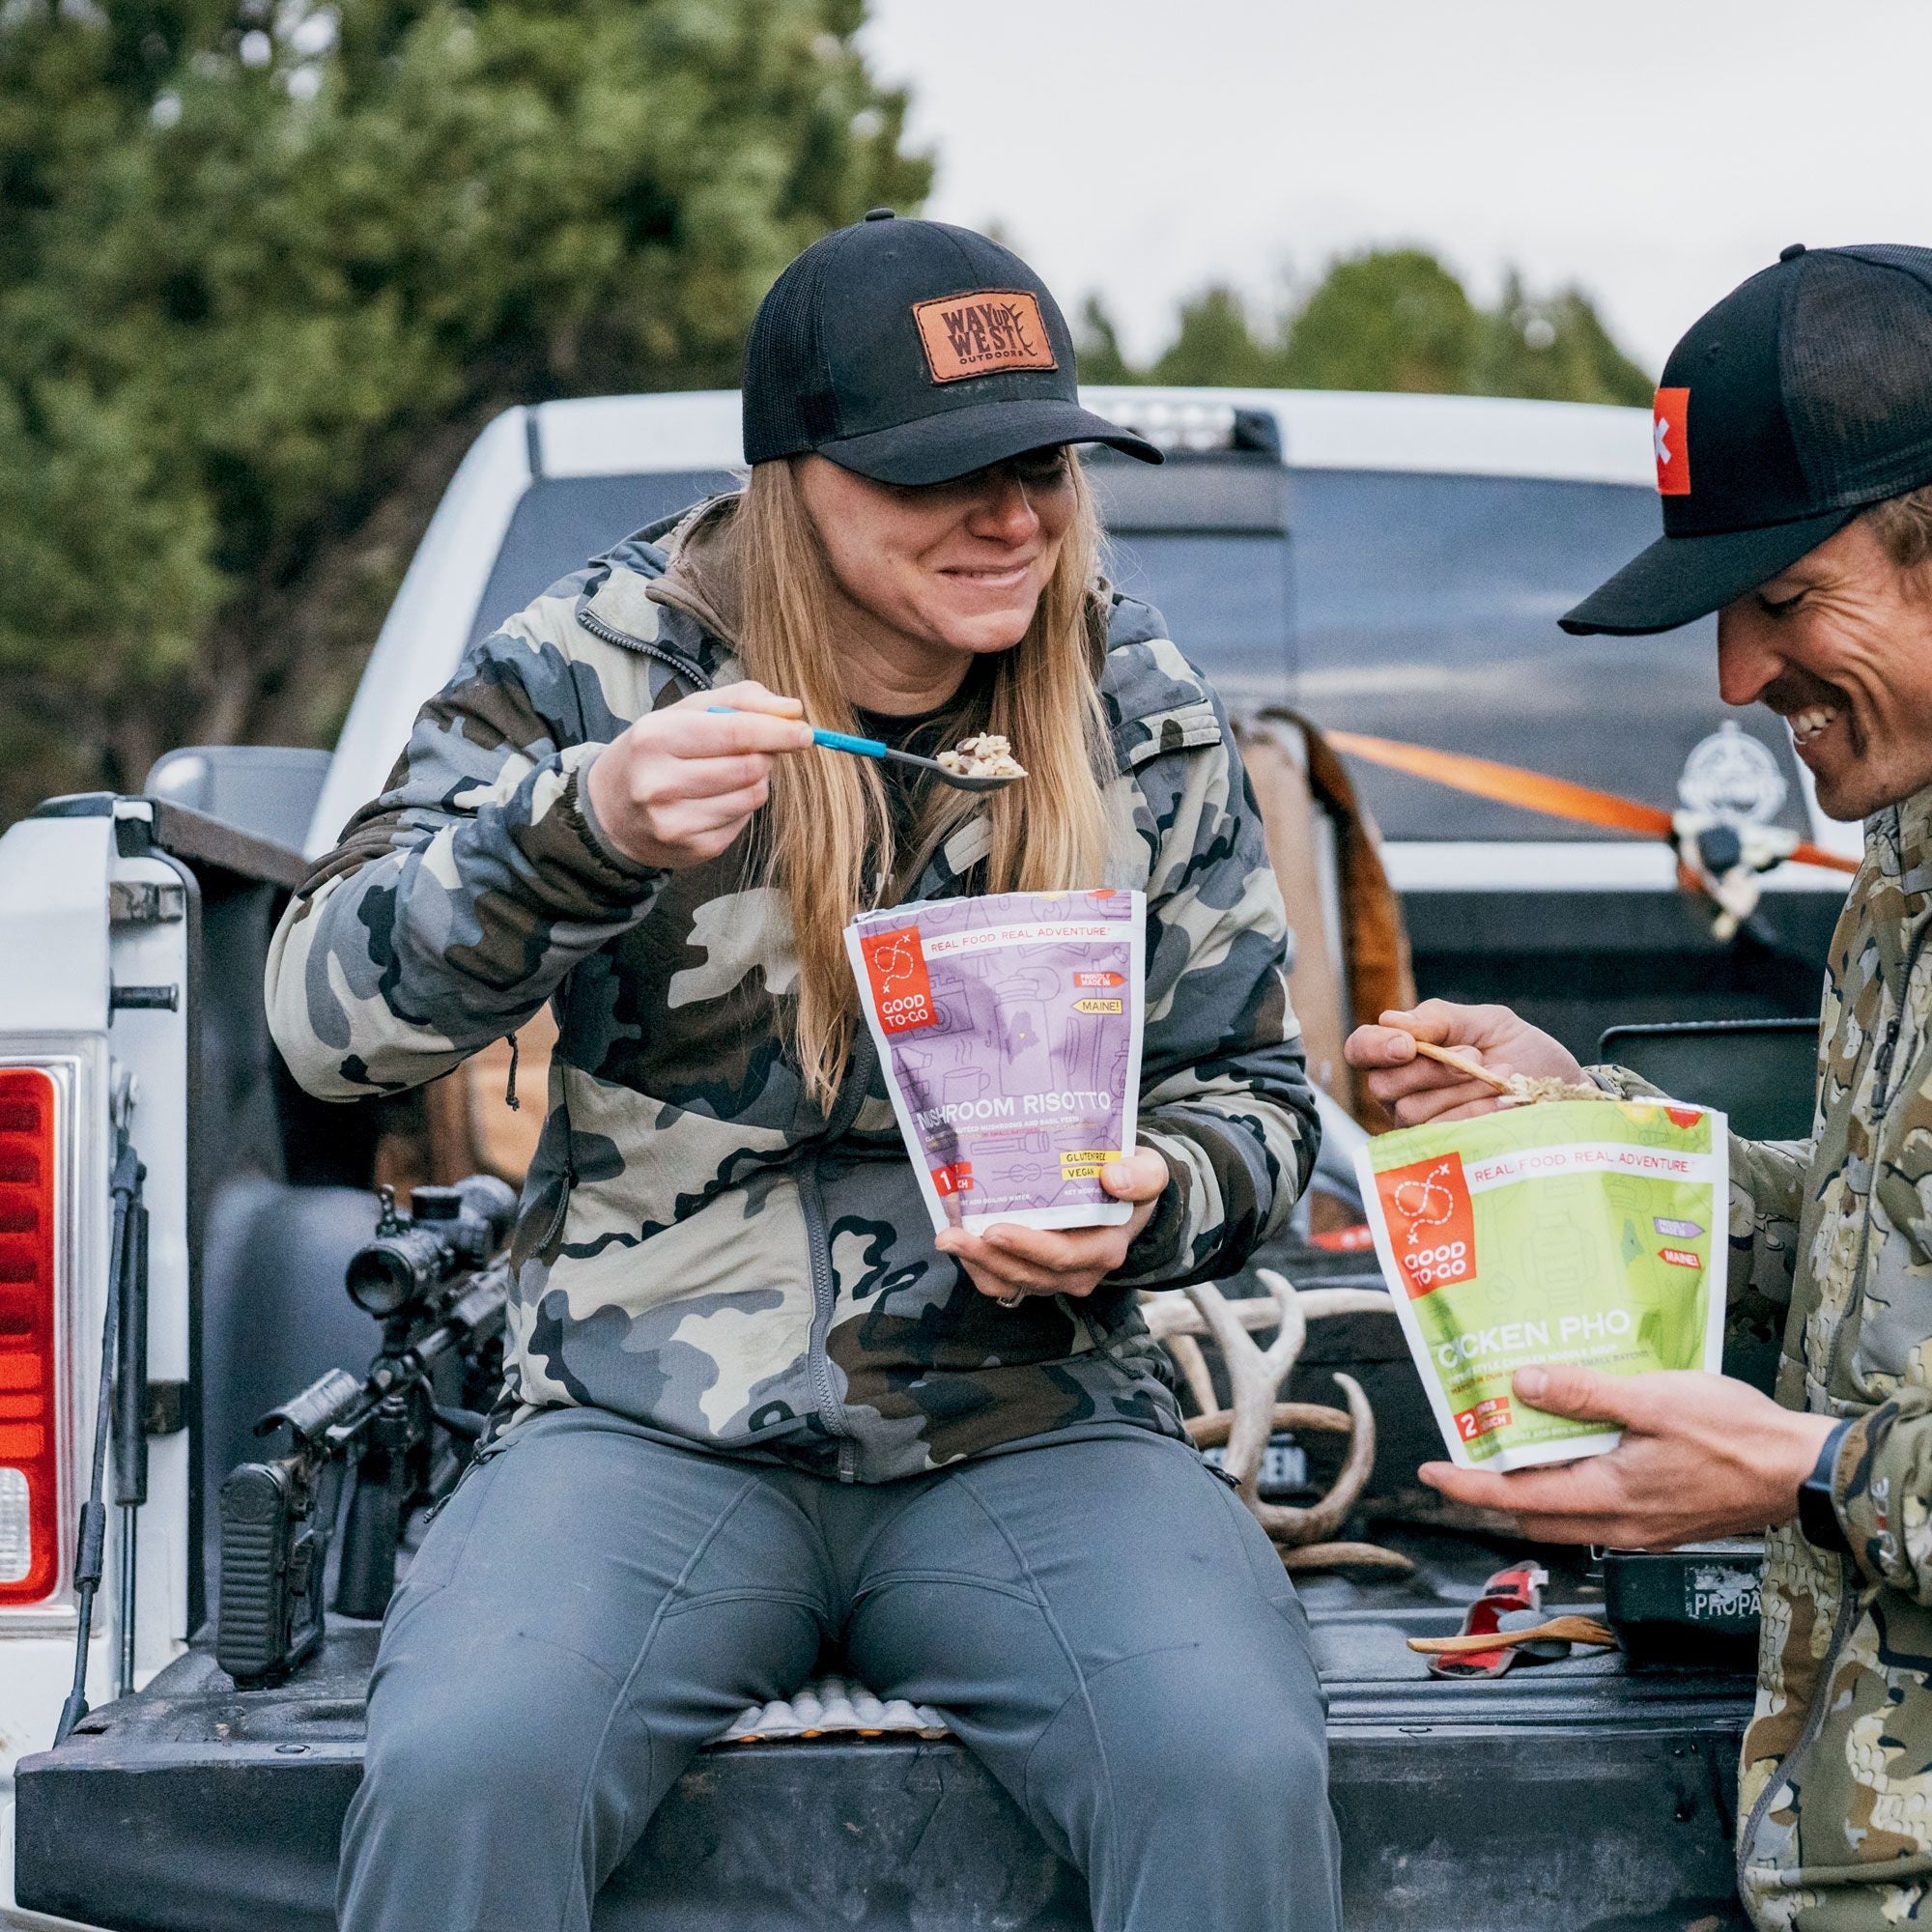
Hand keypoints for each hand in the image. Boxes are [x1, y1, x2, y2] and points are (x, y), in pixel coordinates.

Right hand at [585, 681, 814, 869]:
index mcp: (654, 738)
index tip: (804, 730)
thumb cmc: (654, 752)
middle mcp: (659, 783)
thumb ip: (739, 701)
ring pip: (752, 796)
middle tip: (759, 748)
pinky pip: (743, 821)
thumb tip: (792, 708)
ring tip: (729, 772)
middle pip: (749, 767)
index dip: (778, 731)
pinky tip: (715, 799)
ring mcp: (674, 823)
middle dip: (766, 754)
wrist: (609, 811)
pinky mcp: (692, 850)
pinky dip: (741, 806)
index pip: (735, 732)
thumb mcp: (684, 713)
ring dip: (755, 780)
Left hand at [933, 1149, 1169, 1305]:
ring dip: (973, 1262)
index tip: (993, 1228)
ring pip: (1008, 1281)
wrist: (1125, 1195)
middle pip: (1026, 1273)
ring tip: (945, 1235)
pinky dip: (976, 1263)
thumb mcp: (1150, 1171)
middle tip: (949, 1234)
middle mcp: (1078, 1272)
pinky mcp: (1034, 1273)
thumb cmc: (1132, 1180)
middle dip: (984, 1255)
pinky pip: (1001, 1280)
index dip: (1025, 1246)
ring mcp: (1053, 1277)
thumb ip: (1141, 1174)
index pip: (1061, 1256)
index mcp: (1104, 1249)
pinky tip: (956, 1235)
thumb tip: (1114, 1178)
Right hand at [1344, 998, 1582, 1125]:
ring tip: (1499, 1078)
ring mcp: (1422, 1127)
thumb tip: (1393, 1021)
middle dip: (1431, 1069)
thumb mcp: (1488, 1022)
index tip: (1408, 1045)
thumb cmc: (1523, 1053)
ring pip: (1413, 1111)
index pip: (1361, 1049)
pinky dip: (1475, 1115)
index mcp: (1405, 1055)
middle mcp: (1403, 1093)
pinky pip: (1442, 1135)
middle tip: (1474, 1056)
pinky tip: (1503, 1104)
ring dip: (1460, 1090)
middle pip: (1383, 1085)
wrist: (1563, 1091)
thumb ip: (1441, 1018)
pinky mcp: (1447, 1152)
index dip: (1373, 1046)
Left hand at [1420, 1363, 1836, 1546]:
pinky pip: (1597, 1508)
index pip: (1515, 1500)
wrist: (1800, 1471)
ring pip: (1565, 1513)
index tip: (1429, 1473)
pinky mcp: (1662, 1520)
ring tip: (1516, 1439)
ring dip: (1534, 1485)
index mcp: (1607, 1497)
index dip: (1465, 1487)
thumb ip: (1584, 1395)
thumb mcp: (1652, 1401)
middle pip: (1532, 1514)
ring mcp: (1641, 1527)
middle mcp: (1617, 1523)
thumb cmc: (1734, 1436)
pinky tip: (1578, 1443)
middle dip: (1492, 1488)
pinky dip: (1573, 1482)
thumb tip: (1523, 1385)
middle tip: (1467, 1449)